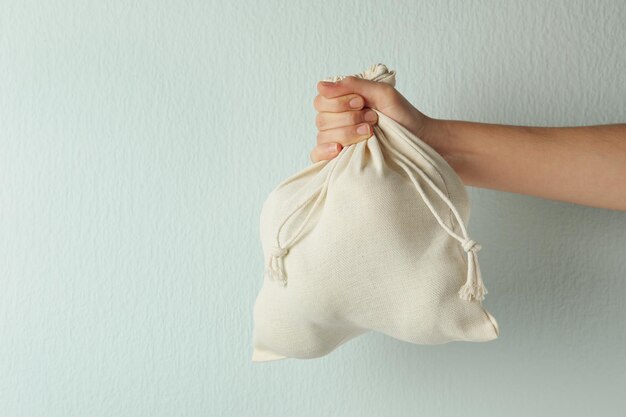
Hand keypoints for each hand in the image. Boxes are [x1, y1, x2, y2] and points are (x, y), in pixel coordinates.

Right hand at [310, 75, 432, 162]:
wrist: (417, 137)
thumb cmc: (401, 114)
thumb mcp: (381, 92)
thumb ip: (353, 85)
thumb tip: (321, 86)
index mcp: (341, 102)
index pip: (321, 100)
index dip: (338, 102)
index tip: (360, 102)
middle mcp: (335, 120)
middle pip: (322, 119)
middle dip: (348, 118)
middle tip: (371, 119)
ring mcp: (336, 140)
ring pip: (323, 136)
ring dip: (347, 133)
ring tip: (369, 132)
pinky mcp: (339, 157)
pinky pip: (317, 155)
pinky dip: (324, 151)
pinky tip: (339, 149)